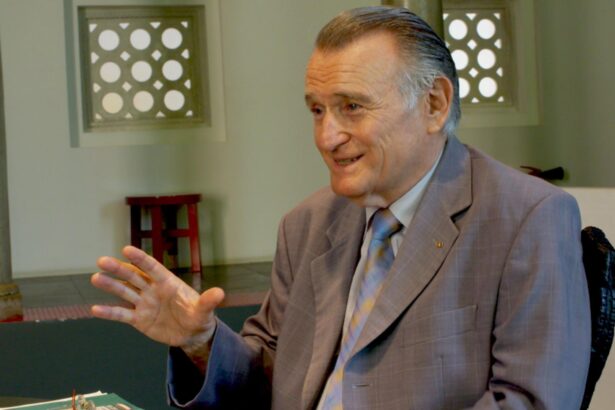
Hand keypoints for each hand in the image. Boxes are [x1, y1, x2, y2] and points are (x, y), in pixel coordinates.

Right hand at [90, 246, 224, 346]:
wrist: (192, 334)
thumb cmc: (199, 316)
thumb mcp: (205, 310)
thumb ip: (208, 301)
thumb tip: (220, 293)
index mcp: (168, 283)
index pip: (152, 268)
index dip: (140, 259)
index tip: (126, 249)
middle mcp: (153, 290)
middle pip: (133, 277)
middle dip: (118, 269)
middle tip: (101, 261)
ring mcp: (144, 304)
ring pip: (124, 292)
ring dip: (110, 286)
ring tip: (95, 278)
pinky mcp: (139, 319)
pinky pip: (122, 314)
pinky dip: (109, 312)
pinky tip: (95, 309)